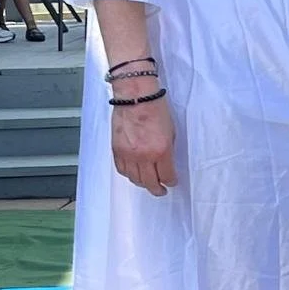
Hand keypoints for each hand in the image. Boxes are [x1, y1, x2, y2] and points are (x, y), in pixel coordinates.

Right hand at [110, 77, 176, 196]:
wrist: (136, 98)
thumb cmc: (156, 110)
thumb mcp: (171, 132)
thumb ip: (168, 151)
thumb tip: (167, 163)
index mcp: (161, 151)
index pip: (167, 176)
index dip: (171, 181)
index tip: (172, 182)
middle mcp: (143, 156)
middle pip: (150, 182)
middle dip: (157, 189)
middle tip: (161, 191)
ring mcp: (128, 154)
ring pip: (134, 179)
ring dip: (142, 184)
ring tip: (148, 184)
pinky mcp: (116, 150)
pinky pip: (121, 170)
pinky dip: (128, 175)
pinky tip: (134, 175)